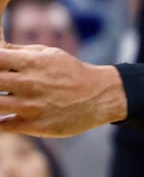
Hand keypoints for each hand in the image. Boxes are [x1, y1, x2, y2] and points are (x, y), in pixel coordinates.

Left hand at [0, 44, 126, 136]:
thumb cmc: (70, 72)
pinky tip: (5, 116)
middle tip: (2, 83)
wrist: (100, 97)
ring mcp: (31, 106)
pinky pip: (3, 125)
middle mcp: (30, 84)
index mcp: (32, 62)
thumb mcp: (49, 54)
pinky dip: (0, 121)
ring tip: (4, 97)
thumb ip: (18, 51)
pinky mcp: (35, 125)